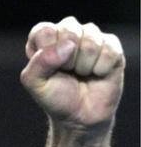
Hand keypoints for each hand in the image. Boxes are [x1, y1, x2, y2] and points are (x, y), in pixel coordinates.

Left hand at [20, 17, 124, 136]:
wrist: (80, 115)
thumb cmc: (55, 96)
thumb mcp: (35, 83)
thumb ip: (39, 62)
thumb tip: (68, 45)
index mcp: (45, 37)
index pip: (45, 31)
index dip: (47, 53)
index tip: (48, 69)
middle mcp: (68, 32)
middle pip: (69, 31)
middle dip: (66, 60)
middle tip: (67, 72)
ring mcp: (92, 37)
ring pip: (90, 42)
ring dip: (84, 66)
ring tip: (81, 74)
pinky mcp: (112, 46)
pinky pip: (109, 51)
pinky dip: (101, 69)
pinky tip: (97, 73)